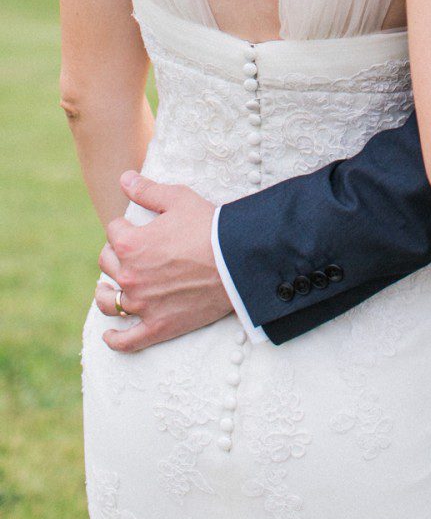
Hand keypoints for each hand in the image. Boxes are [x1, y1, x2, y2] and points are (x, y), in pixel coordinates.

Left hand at [95, 172, 232, 351]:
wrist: (236, 262)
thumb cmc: (209, 226)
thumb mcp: (178, 199)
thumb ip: (147, 190)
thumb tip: (123, 178)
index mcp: (130, 244)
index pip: (113, 232)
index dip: (125, 226)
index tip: (137, 227)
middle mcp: (130, 276)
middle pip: (107, 265)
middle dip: (115, 256)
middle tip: (129, 254)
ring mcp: (142, 304)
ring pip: (109, 302)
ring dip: (106, 294)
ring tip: (108, 290)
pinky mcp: (157, 327)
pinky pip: (126, 340)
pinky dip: (115, 339)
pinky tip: (109, 334)